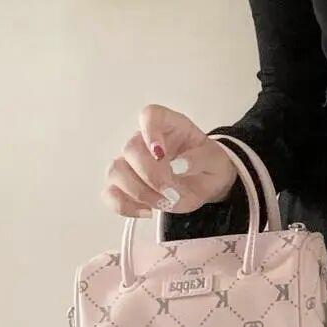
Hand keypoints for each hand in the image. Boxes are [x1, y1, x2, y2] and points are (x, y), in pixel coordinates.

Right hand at [101, 104, 237, 219]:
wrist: (207, 181)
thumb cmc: (208, 164)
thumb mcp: (215, 161)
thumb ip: (199, 161)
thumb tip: (178, 169)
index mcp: (170, 126)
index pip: (150, 115)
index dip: (150, 131)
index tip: (161, 153)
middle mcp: (145, 140)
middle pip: (130, 148)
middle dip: (150, 175)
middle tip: (171, 191)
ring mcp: (131, 162)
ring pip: (116, 171)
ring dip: (139, 192)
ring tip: (164, 202)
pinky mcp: (124, 185)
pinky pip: (111, 194)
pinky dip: (126, 206)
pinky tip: (148, 211)